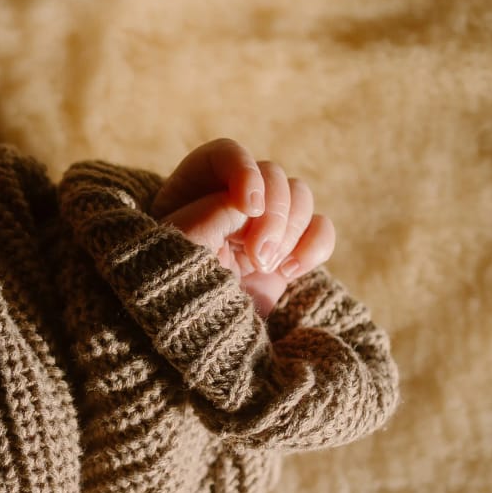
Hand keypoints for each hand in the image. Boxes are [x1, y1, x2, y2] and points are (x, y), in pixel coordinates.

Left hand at [147, 137, 336, 316]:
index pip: (227, 154)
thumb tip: (254, 204)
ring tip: (265, 266)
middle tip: (257, 256)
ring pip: (300, 196)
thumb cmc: (170, 287)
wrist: (190, 338)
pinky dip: (315, 246)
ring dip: (290, 230)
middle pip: (273, 174)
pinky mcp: (289, 252)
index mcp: (194, 188)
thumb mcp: (180, 243)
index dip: (245, 172)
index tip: (248, 207)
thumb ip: (214, 210)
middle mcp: (232, 199)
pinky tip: (288, 271)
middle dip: (272, 215)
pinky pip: (321, 230)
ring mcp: (264, 225)